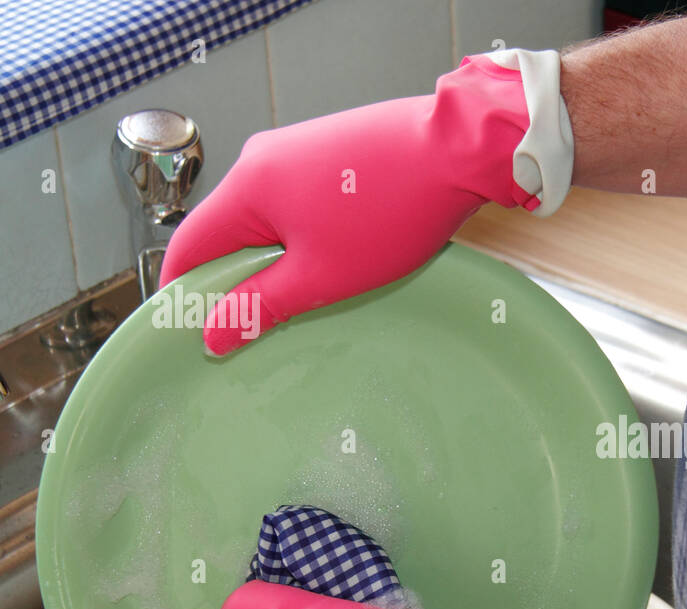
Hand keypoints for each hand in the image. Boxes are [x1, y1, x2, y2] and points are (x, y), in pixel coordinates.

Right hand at [160, 54, 540, 355]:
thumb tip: (211, 334)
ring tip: (298, 299)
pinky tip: (332, 261)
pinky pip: (298, 201)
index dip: (183, 292)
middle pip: (227, 231)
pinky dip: (302, 236)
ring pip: (267, 218)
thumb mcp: (321, 276)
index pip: (188, 246)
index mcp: (246, 187)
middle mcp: (263, 159)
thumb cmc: (389, 213)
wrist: (456, 151)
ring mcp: (299, 149)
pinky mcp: (332, 151)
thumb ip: (262, 305)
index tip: (189, 331)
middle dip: (235, 279)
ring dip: (274, 259)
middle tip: (252, 328)